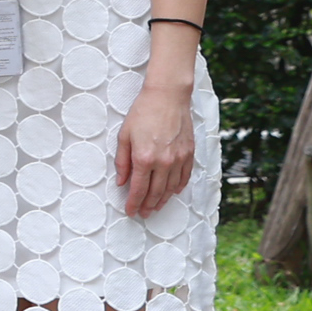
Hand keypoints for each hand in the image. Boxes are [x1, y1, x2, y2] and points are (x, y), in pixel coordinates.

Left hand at [116, 74, 196, 220]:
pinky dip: (178, 187)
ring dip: (163, 200)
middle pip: (155, 192)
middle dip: (148, 205)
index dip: (134, 202)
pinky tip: (172, 192)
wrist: (167, 98)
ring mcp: (179, 159)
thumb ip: (123, 161)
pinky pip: (184, 177)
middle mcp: (163, 162)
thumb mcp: (124, 136)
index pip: (138, 188)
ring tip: (155, 207)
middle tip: (143, 213)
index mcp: (144, 158)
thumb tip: (122, 181)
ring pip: (171, 188)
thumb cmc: (143, 113)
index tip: (130, 211)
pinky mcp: (189, 154)